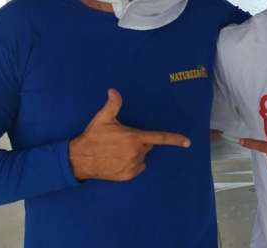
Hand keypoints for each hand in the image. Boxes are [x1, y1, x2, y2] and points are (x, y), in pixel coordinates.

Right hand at [68, 89, 190, 180]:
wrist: (79, 159)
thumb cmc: (93, 137)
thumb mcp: (102, 119)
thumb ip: (112, 104)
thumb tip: (113, 91)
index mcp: (134, 138)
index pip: (158, 138)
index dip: (174, 139)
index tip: (187, 142)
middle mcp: (136, 153)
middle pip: (147, 145)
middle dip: (139, 141)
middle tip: (123, 139)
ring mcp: (133, 166)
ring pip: (142, 156)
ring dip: (135, 152)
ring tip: (118, 150)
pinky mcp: (128, 175)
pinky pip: (138, 167)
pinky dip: (132, 163)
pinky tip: (119, 159)